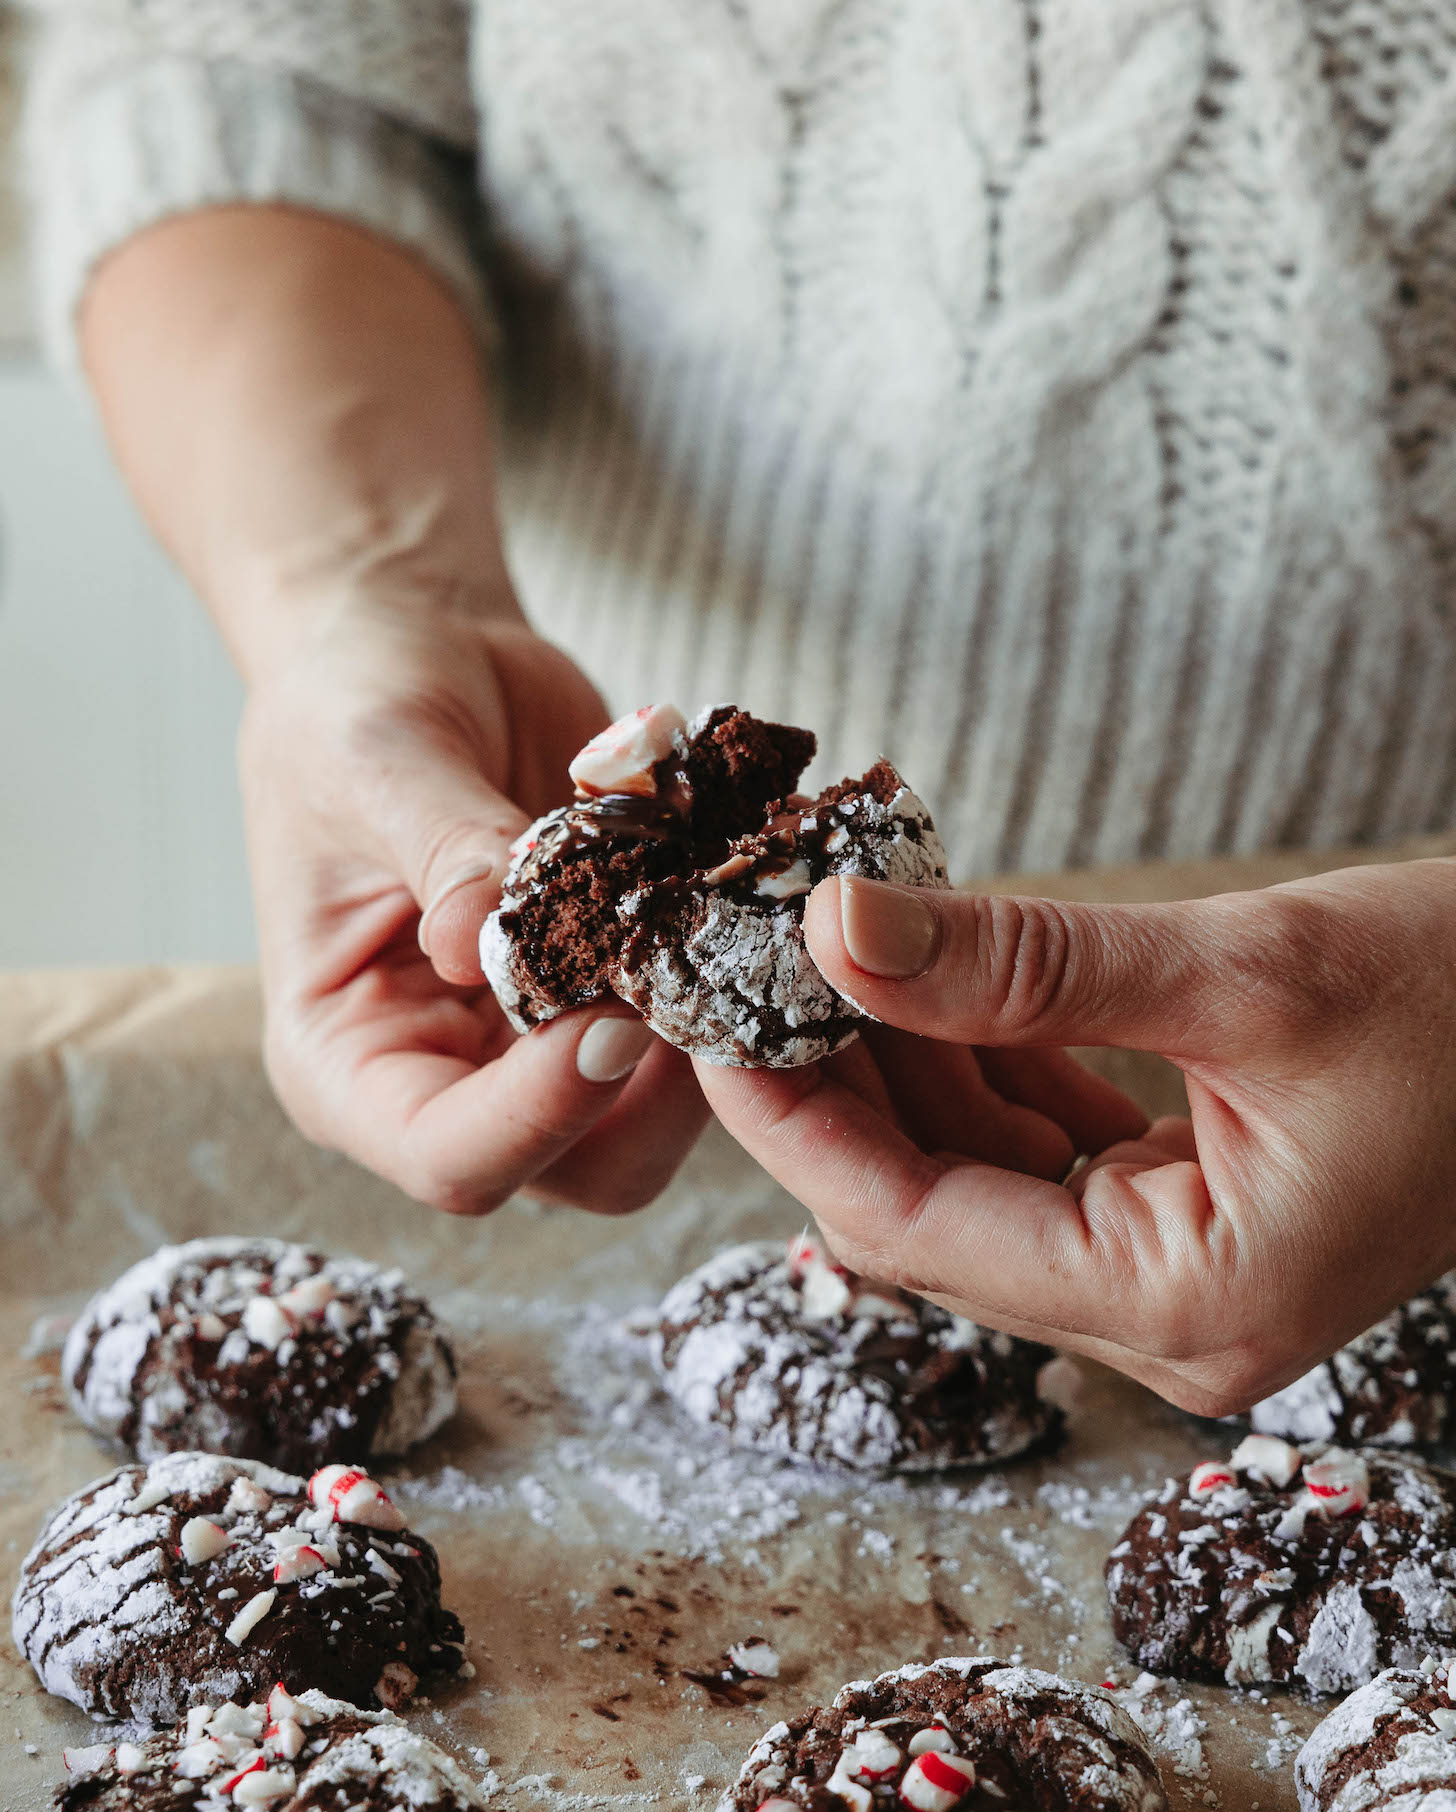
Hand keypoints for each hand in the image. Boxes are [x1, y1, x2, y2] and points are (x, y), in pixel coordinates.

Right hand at [241, 599, 705, 1212]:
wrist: (420, 645)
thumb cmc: (354, 700)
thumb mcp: (376, 758)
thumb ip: (442, 849)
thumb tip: (479, 938)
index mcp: (346, 1064)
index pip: (450, 1156)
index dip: (542, 1115)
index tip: (613, 1019)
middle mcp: (451, 1079)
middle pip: (582, 1166)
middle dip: (658, 1090)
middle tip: (704, 969)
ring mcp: (544, 1045)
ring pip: (665, 1115)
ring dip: (715, 1029)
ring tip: (736, 914)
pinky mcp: (619, 991)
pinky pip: (702, 1027)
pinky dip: (736, 970)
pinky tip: (752, 887)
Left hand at [695, 858, 1455, 1413]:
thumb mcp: (1241, 970)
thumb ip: (1026, 963)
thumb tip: (836, 929)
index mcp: (1188, 1305)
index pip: (918, 1227)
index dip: (794, 1126)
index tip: (703, 1024)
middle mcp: (1175, 1323)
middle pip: (934, 1213)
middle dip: (834, 1092)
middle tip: (734, 974)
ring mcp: (1187, 1278)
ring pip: (981, 1181)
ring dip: (900, 1073)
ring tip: (806, 959)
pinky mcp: (1200, 1218)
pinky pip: (1047, 1155)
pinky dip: (981, 1072)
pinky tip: (921, 984)